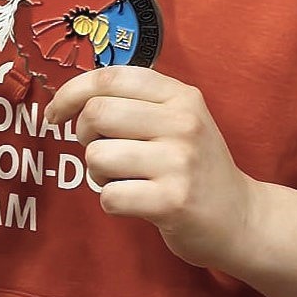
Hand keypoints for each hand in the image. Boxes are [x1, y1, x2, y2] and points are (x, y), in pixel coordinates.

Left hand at [45, 66, 254, 271]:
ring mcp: (179, 162)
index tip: (56, 113)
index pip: (110, 78)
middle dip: (84, 137)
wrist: (241, 218)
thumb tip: (75, 98)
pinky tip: (136, 202)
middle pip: (96, 114)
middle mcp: (183, 123)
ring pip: (97, 157)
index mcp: (181, 96)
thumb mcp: (181, 120)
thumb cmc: (196, 167)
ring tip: (125, 179)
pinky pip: (109, 196)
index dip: (71, 93)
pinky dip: (112, 202)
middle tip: (103, 152)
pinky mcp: (172, 202)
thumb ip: (138, 103)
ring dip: (99, 174)